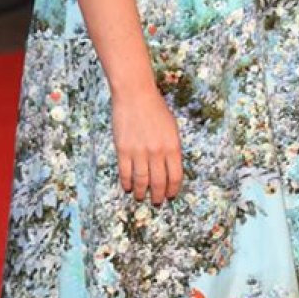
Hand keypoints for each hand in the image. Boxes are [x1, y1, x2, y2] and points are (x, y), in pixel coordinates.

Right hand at [112, 84, 182, 204]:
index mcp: (173, 147)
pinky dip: (127, 183)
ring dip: (141, 193)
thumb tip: (169, 169)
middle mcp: (157, 152)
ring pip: (141, 181)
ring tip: (141, 197)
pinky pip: (125, 173)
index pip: (175, 177)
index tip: (170, 196)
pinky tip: (128, 187)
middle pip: (159, 182)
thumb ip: (172, 149)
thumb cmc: (156, 109)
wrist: (135, 95)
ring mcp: (139, 152)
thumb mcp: (172, 128)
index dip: (173, 190)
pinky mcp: (123, 150)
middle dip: (158, 196)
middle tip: (156, 202)